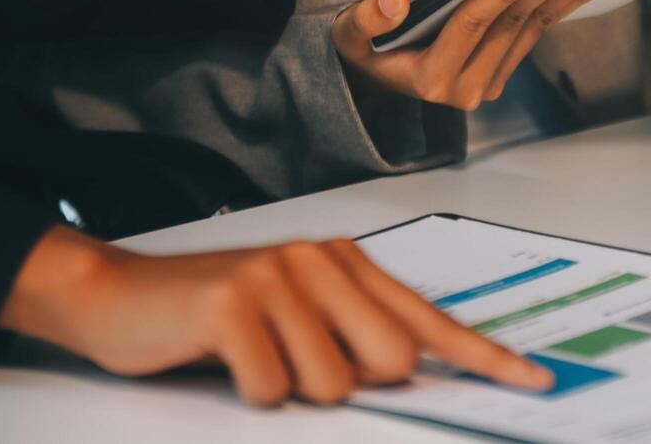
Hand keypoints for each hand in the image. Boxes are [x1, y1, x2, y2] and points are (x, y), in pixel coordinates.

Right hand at [0, 226, 553, 406]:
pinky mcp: (234, 303)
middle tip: (294, 359)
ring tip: (252, 356)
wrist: (117, 293)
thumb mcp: (295, 314)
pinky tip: (224, 358)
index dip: (484, 356)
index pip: (429, 319)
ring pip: (332, 386)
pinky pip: (273, 390)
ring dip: (291, 391)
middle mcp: (321, 259)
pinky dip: (250, 392)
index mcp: (345, 262)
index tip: (533, 381)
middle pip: (390, 361)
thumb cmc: (214, 313)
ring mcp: (278, 276)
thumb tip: (413, 373)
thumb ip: (354, 333)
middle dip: (349, 384)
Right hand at [333, 0, 623, 109]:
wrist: (377, 76)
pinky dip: (568, 1)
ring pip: (536, 26)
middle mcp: (467, 89)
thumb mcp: (350, 33)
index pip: (470, 26)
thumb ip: (369, 18)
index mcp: (431, 80)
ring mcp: (491, 82)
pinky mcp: (504, 70)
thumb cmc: (364, 46)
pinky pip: (541, 29)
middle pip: (514, 24)